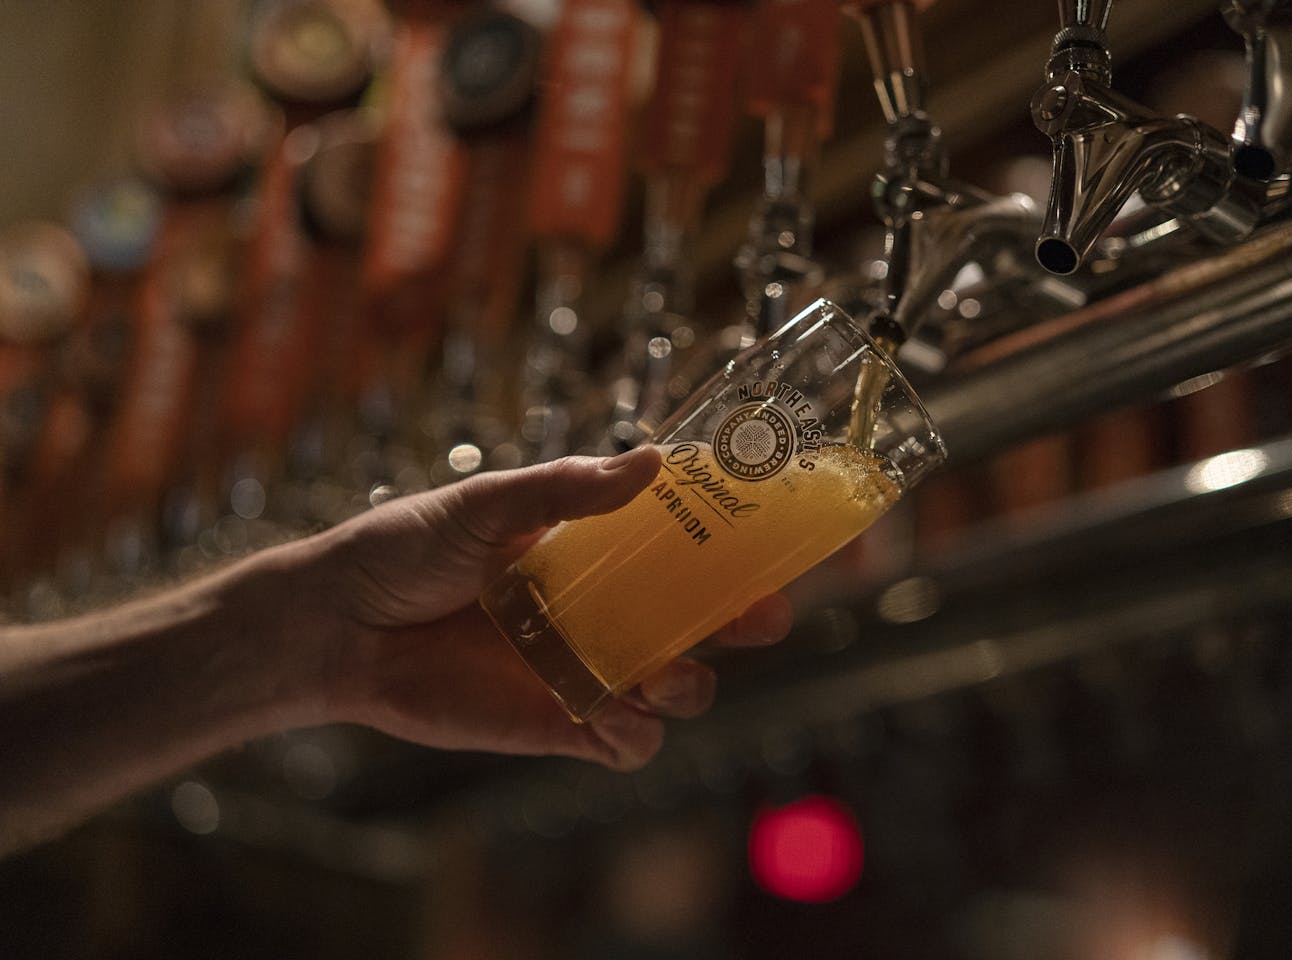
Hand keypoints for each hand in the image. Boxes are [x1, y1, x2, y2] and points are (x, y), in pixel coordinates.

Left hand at [306, 447, 791, 770]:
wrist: (338, 623)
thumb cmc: (406, 549)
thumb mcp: (487, 505)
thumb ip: (566, 491)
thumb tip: (652, 461)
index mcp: (592, 552)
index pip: (683, 550)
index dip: (734, 552)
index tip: (774, 546)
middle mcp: (599, 610)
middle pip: (698, 622)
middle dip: (741, 623)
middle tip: (762, 617)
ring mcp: (582, 668)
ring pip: (674, 687)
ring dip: (690, 683)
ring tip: (667, 673)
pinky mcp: (556, 723)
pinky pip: (624, 742)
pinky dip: (639, 735)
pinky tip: (624, 712)